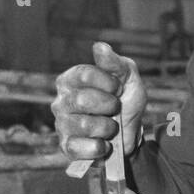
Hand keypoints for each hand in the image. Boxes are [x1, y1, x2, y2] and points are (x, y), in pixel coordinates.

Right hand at [51, 42, 146, 162]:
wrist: (132, 134)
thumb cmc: (126, 101)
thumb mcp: (128, 78)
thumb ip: (115, 62)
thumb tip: (99, 46)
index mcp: (71, 79)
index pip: (84, 73)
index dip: (108, 83)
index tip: (118, 89)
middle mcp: (61, 101)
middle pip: (83, 100)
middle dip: (109, 106)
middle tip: (116, 109)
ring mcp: (62, 125)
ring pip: (83, 125)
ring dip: (107, 127)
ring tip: (111, 127)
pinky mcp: (67, 147)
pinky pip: (78, 147)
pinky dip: (98, 147)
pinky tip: (105, 144)